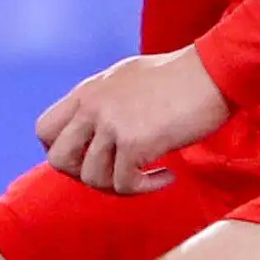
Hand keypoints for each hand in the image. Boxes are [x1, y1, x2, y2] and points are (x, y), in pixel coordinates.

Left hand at [35, 48, 230, 193]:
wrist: (215, 71)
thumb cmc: (181, 77)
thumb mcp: (127, 80)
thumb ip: (104, 102)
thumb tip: (94, 133)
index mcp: (87, 92)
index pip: (44, 130)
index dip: (62, 151)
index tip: (91, 156)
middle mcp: (92, 107)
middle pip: (57, 160)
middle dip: (82, 175)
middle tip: (114, 172)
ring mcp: (111, 124)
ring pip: (91, 179)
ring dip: (119, 186)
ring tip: (147, 175)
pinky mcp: (135, 142)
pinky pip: (124, 184)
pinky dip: (146, 187)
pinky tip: (167, 176)